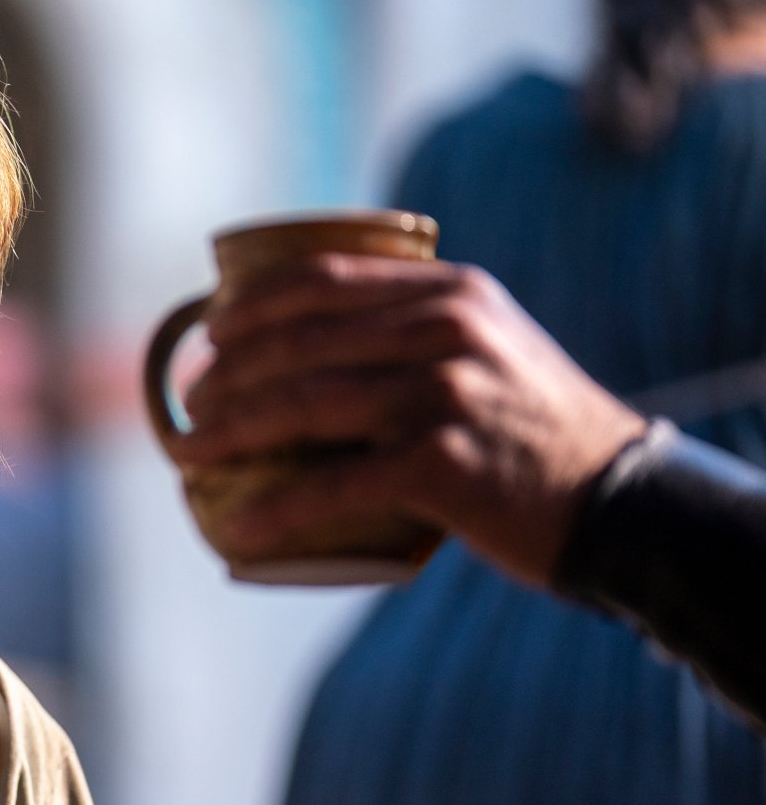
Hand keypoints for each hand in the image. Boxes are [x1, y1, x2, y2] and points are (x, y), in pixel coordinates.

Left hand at [168, 255, 647, 585]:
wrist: (619, 501)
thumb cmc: (534, 431)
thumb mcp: (487, 346)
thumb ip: (414, 326)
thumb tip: (308, 336)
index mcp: (449, 291)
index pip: (323, 278)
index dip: (252, 306)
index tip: (207, 333)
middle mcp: (446, 330)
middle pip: (299, 344)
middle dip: (225, 374)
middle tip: (185, 404)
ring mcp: (445, 396)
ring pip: (303, 406)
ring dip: (229, 432)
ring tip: (187, 452)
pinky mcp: (443, 466)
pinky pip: (334, 486)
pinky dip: (276, 508)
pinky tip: (237, 526)